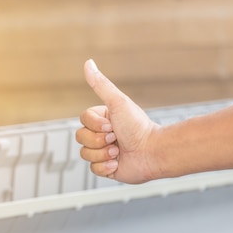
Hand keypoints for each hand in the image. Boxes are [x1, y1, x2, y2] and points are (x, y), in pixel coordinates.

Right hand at [76, 59, 159, 183]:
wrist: (152, 152)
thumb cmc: (138, 127)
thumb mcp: (117, 102)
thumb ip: (100, 84)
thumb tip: (88, 63)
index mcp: (103, 119)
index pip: (82, 120)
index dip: (95, 125)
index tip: (112, 125)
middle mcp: (101, 134)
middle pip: (80, 137)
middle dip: (98, 140)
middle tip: (116, 138)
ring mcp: (103, 151)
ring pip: (84, 154)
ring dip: (103, 153)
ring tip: (119, 151)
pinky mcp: (106, 168)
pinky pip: (92, 169)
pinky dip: (105, 167)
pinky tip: (118, 162)